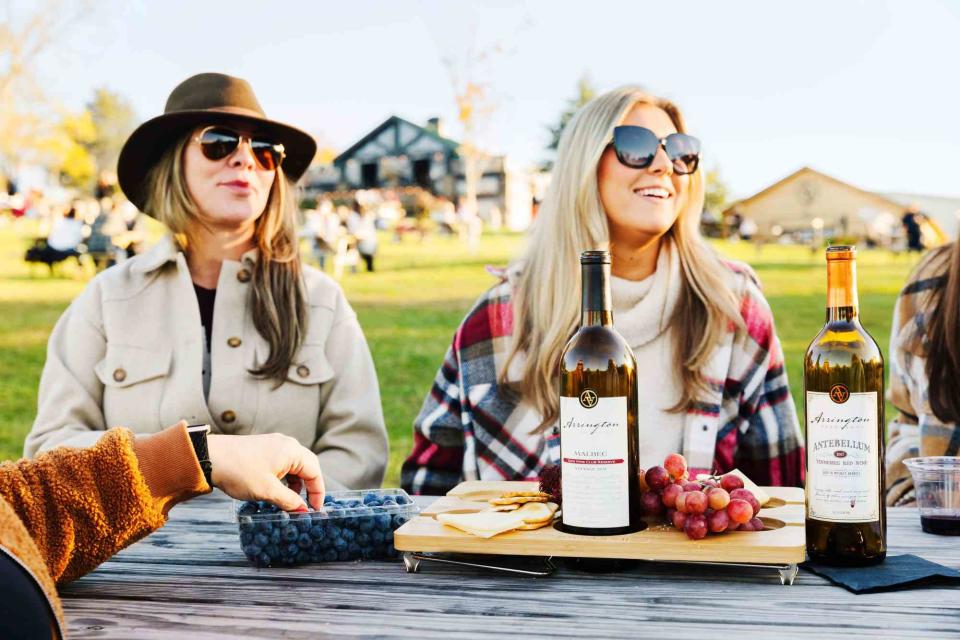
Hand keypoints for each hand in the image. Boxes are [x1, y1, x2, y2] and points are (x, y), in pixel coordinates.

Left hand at [206, 433, 324, 510]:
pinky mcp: (263, 448)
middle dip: (309, 487)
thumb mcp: (267, 491)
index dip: (318, 493)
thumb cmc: (239, 471)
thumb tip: (303, 510)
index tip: (314, 510)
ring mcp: (274, 444)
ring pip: (294, 465)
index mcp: (292, 451)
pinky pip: (282, 463)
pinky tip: (276, 489)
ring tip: (289, 500)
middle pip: (307, 466)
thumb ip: (289, 501)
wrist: (209, 456)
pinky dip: (284, 477)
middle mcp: (287, 444)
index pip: (315, 473)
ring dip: (295, 483)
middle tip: (306, 506)